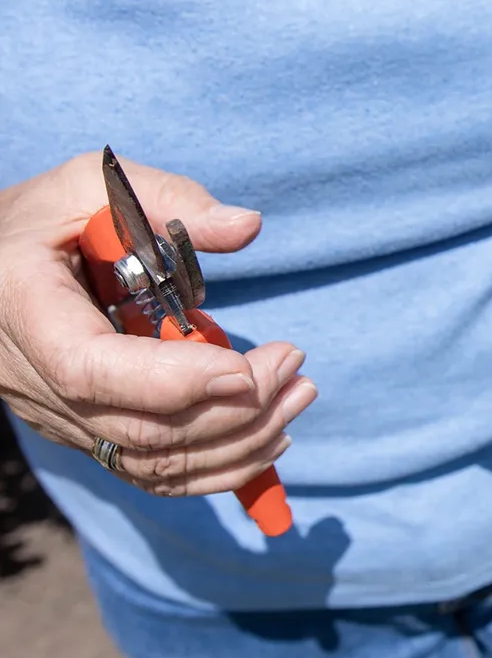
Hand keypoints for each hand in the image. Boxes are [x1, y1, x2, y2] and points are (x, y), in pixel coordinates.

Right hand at [0, 152, 316, 496]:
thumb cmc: (47, 219)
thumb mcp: (93, 184)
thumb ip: (170, 200)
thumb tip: (247, 226)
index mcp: (25, 310)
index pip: (93, 370)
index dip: (175, 380)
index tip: (246, 367)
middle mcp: (34, 380)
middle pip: (141, 430)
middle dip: (234, 409)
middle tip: (294, 367)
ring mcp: (62, 418)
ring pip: (155, 464)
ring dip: (241, 441)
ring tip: (299, 397)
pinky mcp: (89, 435)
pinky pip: (156, 472)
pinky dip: (220, 466)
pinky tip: (271, 436)